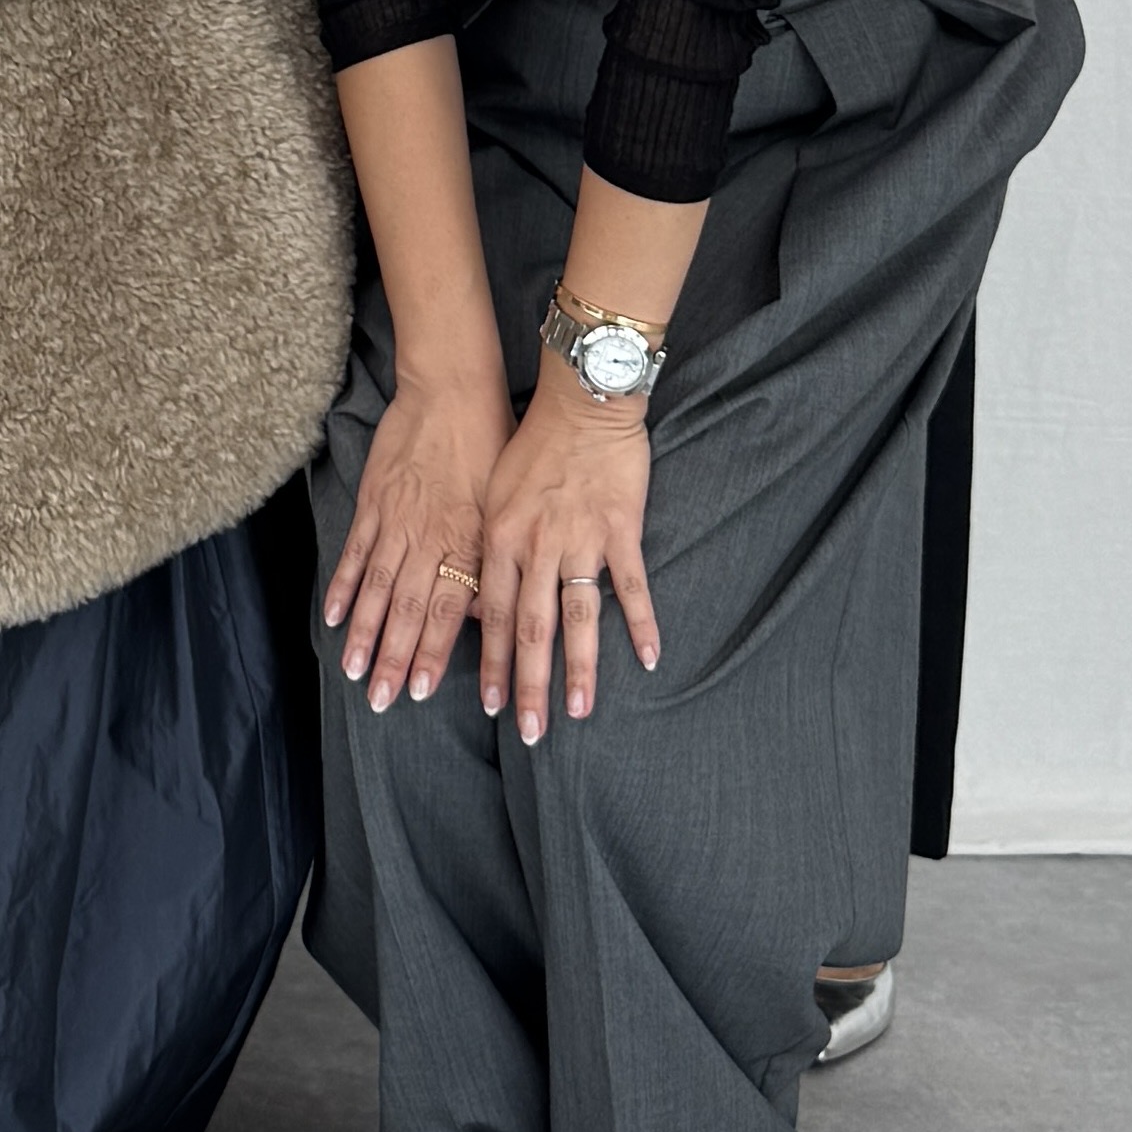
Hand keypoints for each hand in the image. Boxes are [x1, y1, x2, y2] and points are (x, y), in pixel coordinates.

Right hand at [322, 359, 508, 712]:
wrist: (454, 391)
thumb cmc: (491, 448)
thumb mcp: (505, 507)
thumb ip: (491, 561)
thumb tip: (484, 614)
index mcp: (467, 544)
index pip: (447, 612)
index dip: (432, 654)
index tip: (421, 692)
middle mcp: (430, 540)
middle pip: (408, 612)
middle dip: (395, 661)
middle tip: (381, 702)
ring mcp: (397, 522)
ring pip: (378, 590)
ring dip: (366, 635)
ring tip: (354, 673)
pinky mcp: (374, 502)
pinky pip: (355, 552)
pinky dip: (344, 587)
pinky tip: (334, 618)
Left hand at [473, 377, 661, 736]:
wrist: (582, 400)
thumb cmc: (535, 442)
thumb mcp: (496, 490)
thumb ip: (494, 540)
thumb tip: (483, 589)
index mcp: (500, 536)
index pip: (489, 613)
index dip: (491, 662)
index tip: (491, 703)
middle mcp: (535, 545)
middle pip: (529, 628)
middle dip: (527, 684)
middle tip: (528, 730)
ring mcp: (579, 540)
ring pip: (576, 618)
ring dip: (577, 670)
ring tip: (577, 712)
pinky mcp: (620, 530)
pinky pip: (630, 587)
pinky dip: (640, 624)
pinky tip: (648, 659)